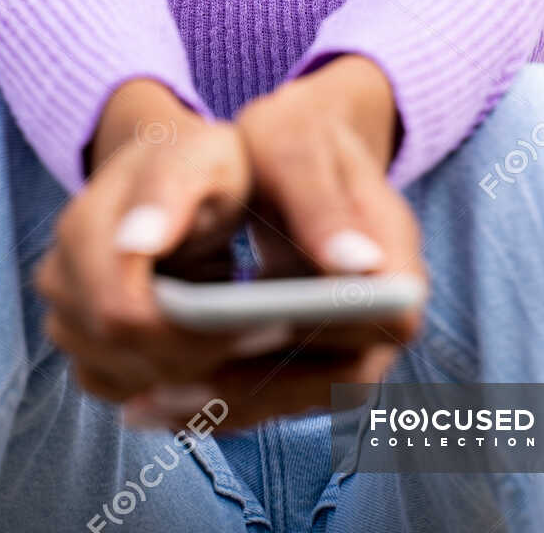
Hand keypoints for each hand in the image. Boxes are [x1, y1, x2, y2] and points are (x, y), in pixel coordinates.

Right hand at [30, 78, 267, 405]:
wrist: (172, 170)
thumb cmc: (198, 163)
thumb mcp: (205, 159)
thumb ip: (172, 191)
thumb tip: (136, 244)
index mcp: (84, 225)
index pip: (122, 312)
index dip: (188, 333)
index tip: (254, 324)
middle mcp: (60, 271)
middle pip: (116, 348)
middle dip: (190, 354)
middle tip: (258, 335)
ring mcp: (62, 307)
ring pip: (110, 373)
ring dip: (176, 370)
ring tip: (233, 337)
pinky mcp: (76, 336)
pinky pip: (107, 383)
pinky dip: (155, 380)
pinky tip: (200, 351)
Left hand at [121, 57, 427, 431]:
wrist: (301, 151)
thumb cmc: (297, 138)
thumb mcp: (298, 148)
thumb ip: (320, 202)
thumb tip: (355, 267)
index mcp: (397, 260)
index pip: (376, 323)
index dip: (316, 340)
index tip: (227, 342)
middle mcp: (383, 315)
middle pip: (332, 378)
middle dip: (249, 388)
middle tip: (164, 387)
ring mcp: (352, 344)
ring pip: (297, 397)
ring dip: (224, 405)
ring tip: (146, 403)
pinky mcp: (314, 362)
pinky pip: (272, 396)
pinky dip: (218, 402)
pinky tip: (154, 398)